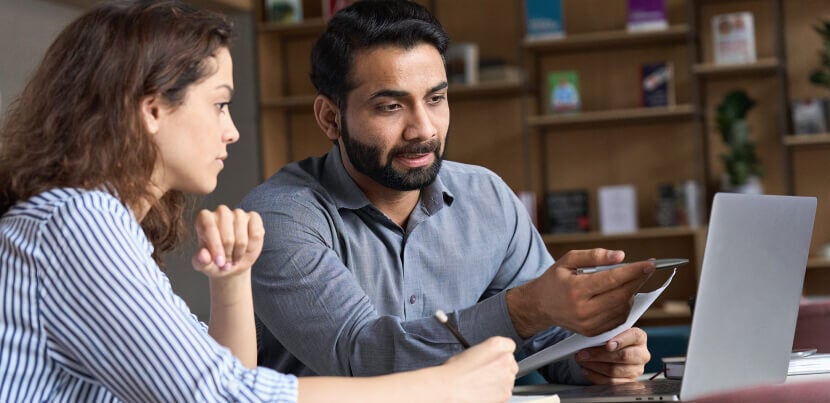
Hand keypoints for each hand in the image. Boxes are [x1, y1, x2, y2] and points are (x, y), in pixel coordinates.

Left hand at [191, 206, 263, 278]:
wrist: (233, 263)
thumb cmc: (215, 261)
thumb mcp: (205, 265)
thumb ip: (200, 261)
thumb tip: (203, 256)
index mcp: (204, 219)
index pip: (209, 227)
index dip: (215, 246)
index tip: (219, 262)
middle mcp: (221, 212)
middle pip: (227, 235)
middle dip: (228, 253)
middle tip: (226, 263)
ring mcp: (238, 213)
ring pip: (242, 237)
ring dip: (239, 252)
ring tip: (234, 258)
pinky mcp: (254, 217)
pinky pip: (256, 234)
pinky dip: (252, 247)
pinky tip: (246, 249)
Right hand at [440, 337, 517, 402]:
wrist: (450, 389)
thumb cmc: (454, 372)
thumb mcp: (470, 351)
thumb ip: (485, 352)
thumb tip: (488, 358)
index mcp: (497, 345)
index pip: (509, 345)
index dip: (501, 352)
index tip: (495, 357)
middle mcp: (506, 359)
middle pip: (511, 362)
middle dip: (501, 367)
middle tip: (486, 372)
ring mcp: (508, 377)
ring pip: (509, 378)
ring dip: (500, 380)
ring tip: (482, 383)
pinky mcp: (506, 393)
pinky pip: (505, 392)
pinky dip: (497, 393)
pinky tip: (483, 391)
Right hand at [507, 249, 654, 336]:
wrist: (540, 305)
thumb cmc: (556, 279)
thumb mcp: (569, 260)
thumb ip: (594, 255)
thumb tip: (621, 256)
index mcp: (575, 289)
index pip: (612, 279)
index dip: (634, 271)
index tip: (650, 264)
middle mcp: (582, 310)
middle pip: (621, 295)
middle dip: (637, 281)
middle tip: (646, 269)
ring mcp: (588, 324)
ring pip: (623, 308)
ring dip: (631, 293)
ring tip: (629, 280)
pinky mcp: (592, 332)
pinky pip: (618, 319)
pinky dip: (624, 306)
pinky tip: (620, 295)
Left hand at [575, 327, 649, 383]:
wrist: (613, 352)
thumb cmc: (609, 339)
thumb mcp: (609, 332)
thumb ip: (604, 332)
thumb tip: (590, 336)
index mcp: (639, 337)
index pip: (634, 336)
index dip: (621, 341)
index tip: (608, 344)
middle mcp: (641, 354)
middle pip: (623, 356)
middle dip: (599, 355)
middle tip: (582, 353)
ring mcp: (636, 370)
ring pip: (614, 370)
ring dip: (594, 366)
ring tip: (582, 361)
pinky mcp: (629, 382)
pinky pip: (611, 382)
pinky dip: (595, 376)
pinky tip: (586, 370)